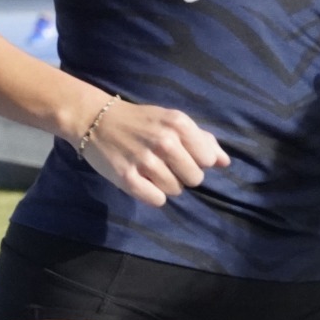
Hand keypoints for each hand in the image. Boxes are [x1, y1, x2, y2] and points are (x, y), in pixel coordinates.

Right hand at [75, 96, 230, 208]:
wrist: (94, 118)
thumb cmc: (139, 121)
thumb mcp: (171, 120)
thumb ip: (201, 139)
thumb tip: (225, 162)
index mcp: (178, 124)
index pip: (207, 160)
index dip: (196, 160)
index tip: (180, 154)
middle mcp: (164, 141)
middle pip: (195, 179)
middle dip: (182, 175)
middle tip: (164, 164)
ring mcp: (145, 160)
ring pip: (175, 191)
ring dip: (165, 185)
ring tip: (149, 170)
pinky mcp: (127, 178)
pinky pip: (157, 200)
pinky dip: (151, 195)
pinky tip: (141, 181)